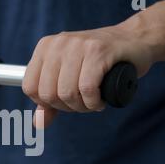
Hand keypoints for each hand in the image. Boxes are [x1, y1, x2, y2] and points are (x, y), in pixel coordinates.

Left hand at [22, 25, 153, 127]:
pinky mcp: (98, 51)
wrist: (135, 40)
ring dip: (83, 106)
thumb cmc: (100, 62)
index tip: (65, 100)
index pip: (29, 87)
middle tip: (83, 102)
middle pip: (48, 93)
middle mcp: (58, 44)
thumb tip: (37, 123)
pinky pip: (87, 89)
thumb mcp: (68, 78)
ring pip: (67, 93)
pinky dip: (94, 102)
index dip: (47, 103)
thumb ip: (50, 101)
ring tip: (93, 100)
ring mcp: (78, 45)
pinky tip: (101, 100)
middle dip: (66, 107)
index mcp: (45, 47)